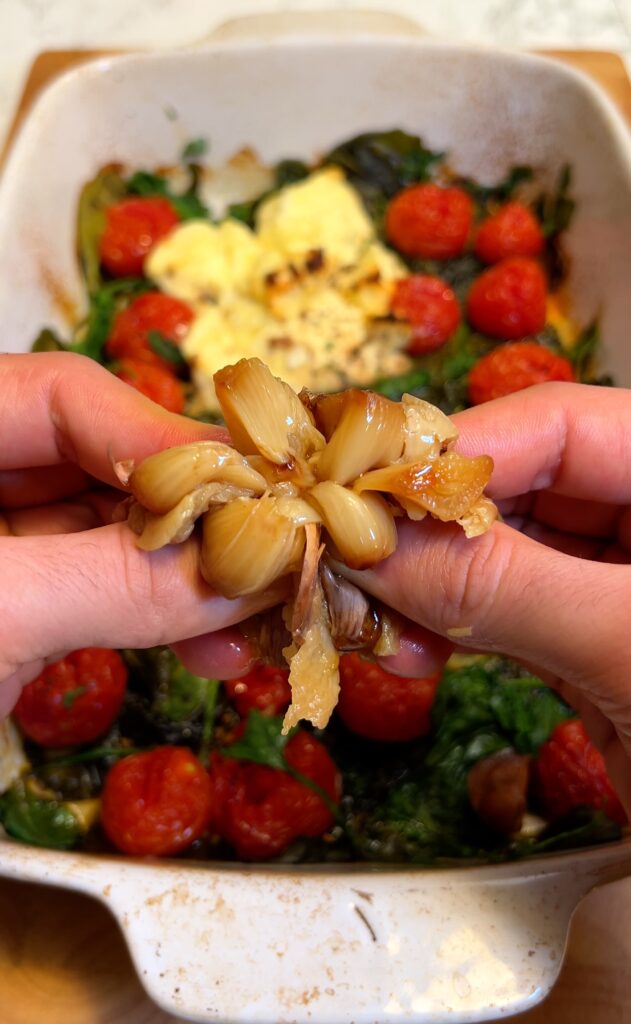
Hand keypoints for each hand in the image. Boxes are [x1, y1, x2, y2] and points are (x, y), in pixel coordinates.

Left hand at [0, 353, 281, 714]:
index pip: (63, 393)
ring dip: (188, 578)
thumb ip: (118, 580)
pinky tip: (212, 647)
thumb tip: (251, 571)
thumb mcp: (0, 612)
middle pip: (102, 465)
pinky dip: (154, 617)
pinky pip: (97, 593)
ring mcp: (1, 548)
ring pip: (110, 537)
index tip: (254, 486)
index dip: (163, 436)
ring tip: (258, 615)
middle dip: (192, 515)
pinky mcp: (15, 608)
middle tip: (274, 551)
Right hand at [340, 383, 630, 812]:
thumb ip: (510, 588)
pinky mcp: (595, 645)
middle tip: (349, 558)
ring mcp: (622, 585)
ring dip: (431, 583)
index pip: (565, 425)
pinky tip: (412, 648)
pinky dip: (453, 627)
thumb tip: (378, 543)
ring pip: (504, 552)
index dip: (459, 450)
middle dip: (433, 523)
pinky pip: (508, 613)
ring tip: (370, 616)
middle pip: (523, 484)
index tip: (363, 491)